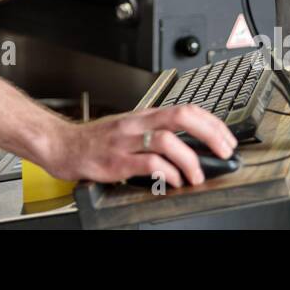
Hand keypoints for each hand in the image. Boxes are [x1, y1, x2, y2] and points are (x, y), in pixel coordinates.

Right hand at [39, 105, 235, 188]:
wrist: (62, 145)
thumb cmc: (96, 140)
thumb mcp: (130, 129)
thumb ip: (156, 134)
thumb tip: (190, 146)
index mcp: (144, 116)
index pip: (186, 109)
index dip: (212, 122)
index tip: (227, 139)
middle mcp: (137, 124)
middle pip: (181, 117)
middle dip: (209, 134)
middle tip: (223, 152)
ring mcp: (126, 141)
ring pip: (167, 140)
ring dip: (189, 160)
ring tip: (196, 176)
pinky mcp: (115, 161)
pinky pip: (147, 163)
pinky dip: (166, 172)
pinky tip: (172, 181)